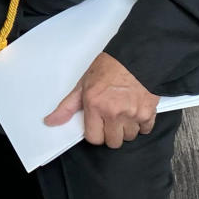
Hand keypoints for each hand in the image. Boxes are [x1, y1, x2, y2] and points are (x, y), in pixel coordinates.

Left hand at [42, 52, 158, 148]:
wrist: (135, 56)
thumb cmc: (109, 68)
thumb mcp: (83, 84)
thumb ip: (67, 106)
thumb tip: (50, 121)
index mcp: (95, 106)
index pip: (94, 139)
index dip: (95, 133)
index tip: (97, 125)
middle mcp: (114, 112)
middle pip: (113, 142)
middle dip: (111, 133)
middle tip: (111, 119)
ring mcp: (133, 113)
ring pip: (130, 137)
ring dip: (127, 129)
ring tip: (124, 112)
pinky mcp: (148, 112)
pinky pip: (145, 130)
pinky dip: (142, 124)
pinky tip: (136, 111)